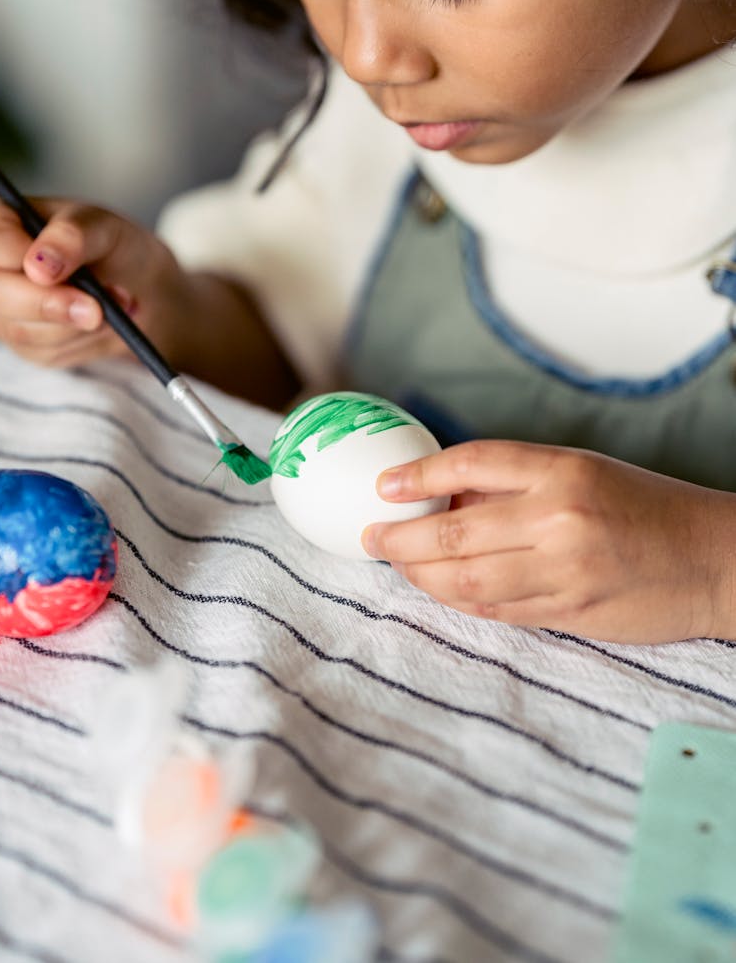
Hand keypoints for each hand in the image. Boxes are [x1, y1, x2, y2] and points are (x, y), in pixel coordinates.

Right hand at [0, 197, 179, 368]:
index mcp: (0, 224)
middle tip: (95, 309)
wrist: (135, 284)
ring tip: (118, 301)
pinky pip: (48, 351)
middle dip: (50, 304)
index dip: (20, 259)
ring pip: (24, 329)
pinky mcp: (26, 345)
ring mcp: (4, 311)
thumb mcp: (101, 227)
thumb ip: (71, 237)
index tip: (52, 273)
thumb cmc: (109, 245)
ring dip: (78, 323)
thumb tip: (38, 268)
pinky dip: (85, 339)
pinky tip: (105, 322)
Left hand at [361, 440, 735, 643]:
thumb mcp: (584, 471)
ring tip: (398, 565)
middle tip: (373, 537)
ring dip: (420, 575)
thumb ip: (516, 481)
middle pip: (454, 530)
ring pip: (465, 580)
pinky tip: (439, 591)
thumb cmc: (645, 508)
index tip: (385, 485)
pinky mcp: (569, 613)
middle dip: (400, 538)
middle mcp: (560, 518)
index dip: (419, 475)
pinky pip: (495, 610)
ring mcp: (564, 571)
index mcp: (563, 470)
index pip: (472, 462)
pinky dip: (459, 601)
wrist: (713, 560)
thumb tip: (442, 491)